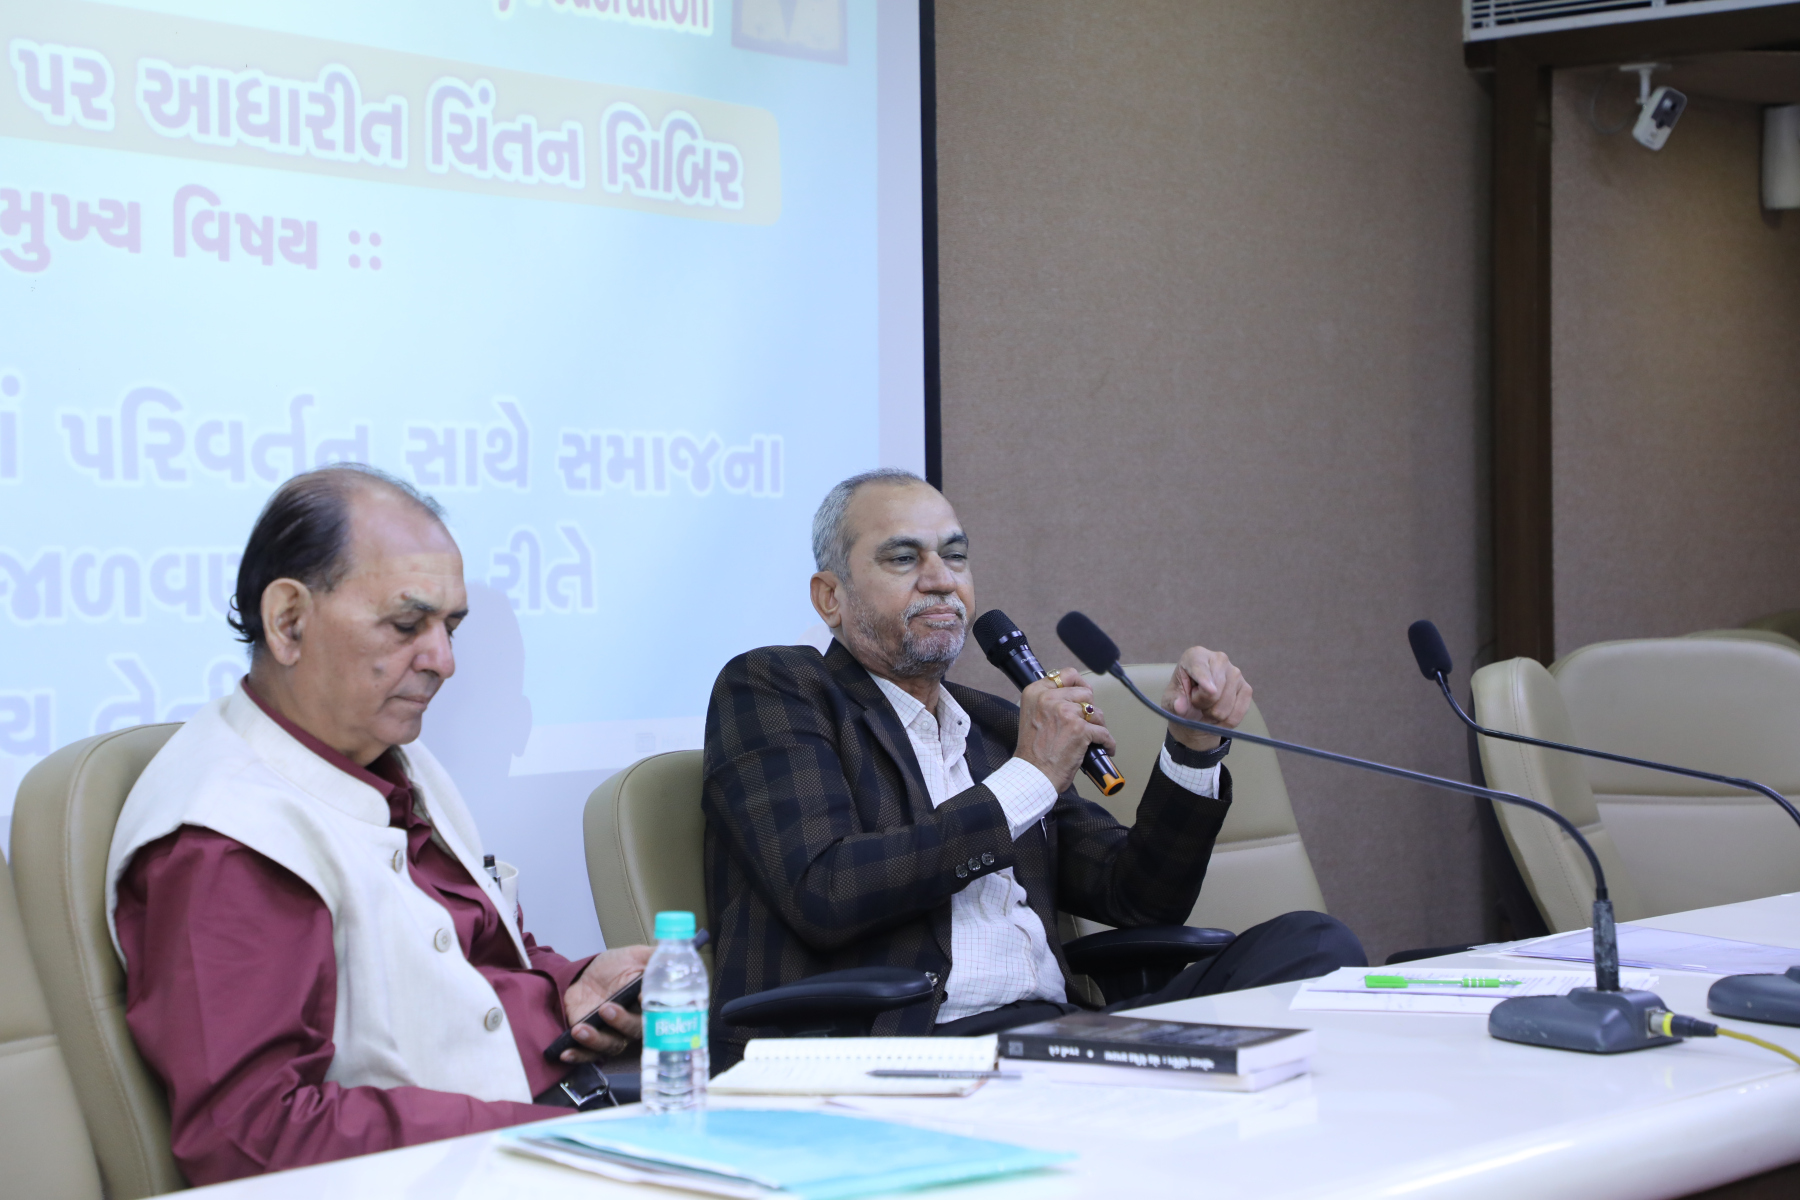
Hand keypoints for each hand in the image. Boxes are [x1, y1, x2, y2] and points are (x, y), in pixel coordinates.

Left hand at [559, 944, 651, 1061]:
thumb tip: (675, 957)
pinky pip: (590, 1055)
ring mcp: (614, 1034)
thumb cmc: (615, 966)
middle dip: (622, 1022)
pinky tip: (567, 1052)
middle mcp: (635, 1022)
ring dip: (596, 1040)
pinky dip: (579, 1055)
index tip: (643, 999)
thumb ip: (656, 958)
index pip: (660, 1012)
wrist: (584, 975)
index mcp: (649, 1003)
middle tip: (606, 1009)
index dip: (655, 1011)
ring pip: (613, 1045)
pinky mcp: (593, 1041)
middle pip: (636, 1031)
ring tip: (581, 1029)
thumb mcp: (637, 956)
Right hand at [1014, 667, 1116, 791]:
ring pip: (1096, 712)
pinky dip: (1107, 742)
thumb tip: (1073, 697)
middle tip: (1086, 723)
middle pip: (1085, 693)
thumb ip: (1048, 702)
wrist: (1033, 774)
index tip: (1083, 695)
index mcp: (1035, 693)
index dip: (1079, 685)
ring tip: (1092, 737)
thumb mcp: (1031, 715)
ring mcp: (1065, 713)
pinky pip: (1103, 732)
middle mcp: (1049, 699)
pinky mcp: (1080, 729)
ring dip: (1098, 726)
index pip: (1066, 675)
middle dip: (1089, 709)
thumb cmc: (1032, 752)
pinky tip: (1104, 748)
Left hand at [1163, 646, 1251, 751]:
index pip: (1200, 668)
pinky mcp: (1247, 688)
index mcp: (1195, 656)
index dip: (1205, 680)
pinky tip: (1218, 714)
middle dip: (1203, 705)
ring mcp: (1235, 673)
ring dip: (1213, 714)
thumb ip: (1174, 703)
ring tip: (1206, 707)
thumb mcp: (1170, 702)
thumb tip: (1179, 706)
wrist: (1195, 711)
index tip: (1210, 690)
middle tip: (1196, 703)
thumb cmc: (1181, 700)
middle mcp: (1219, 659)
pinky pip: (1238, 713)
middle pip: (1214, 692)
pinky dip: (1226, 721)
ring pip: (1226, 705)